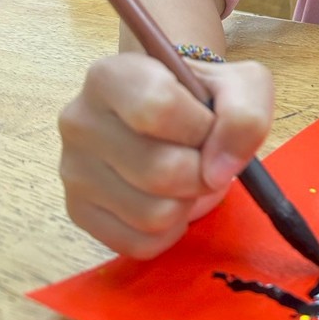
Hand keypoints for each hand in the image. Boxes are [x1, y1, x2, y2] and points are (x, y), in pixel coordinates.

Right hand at [58, 53, 273, 257]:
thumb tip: (218, 169)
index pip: (158, 108)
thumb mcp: (240, 85)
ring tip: (184, 176)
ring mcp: (73, 170)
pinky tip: (169, 200)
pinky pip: (139, 243)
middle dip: (202, 173)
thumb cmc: (201, 97)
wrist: (170, 114)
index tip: (210, 126)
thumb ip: (245, 114)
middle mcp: (80, 120)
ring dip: (187, 202)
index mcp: (112, 76)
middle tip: (203, 159)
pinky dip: (170, 230)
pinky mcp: (78, 212)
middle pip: (160, 172)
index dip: (201, 126)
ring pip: (152, 215)